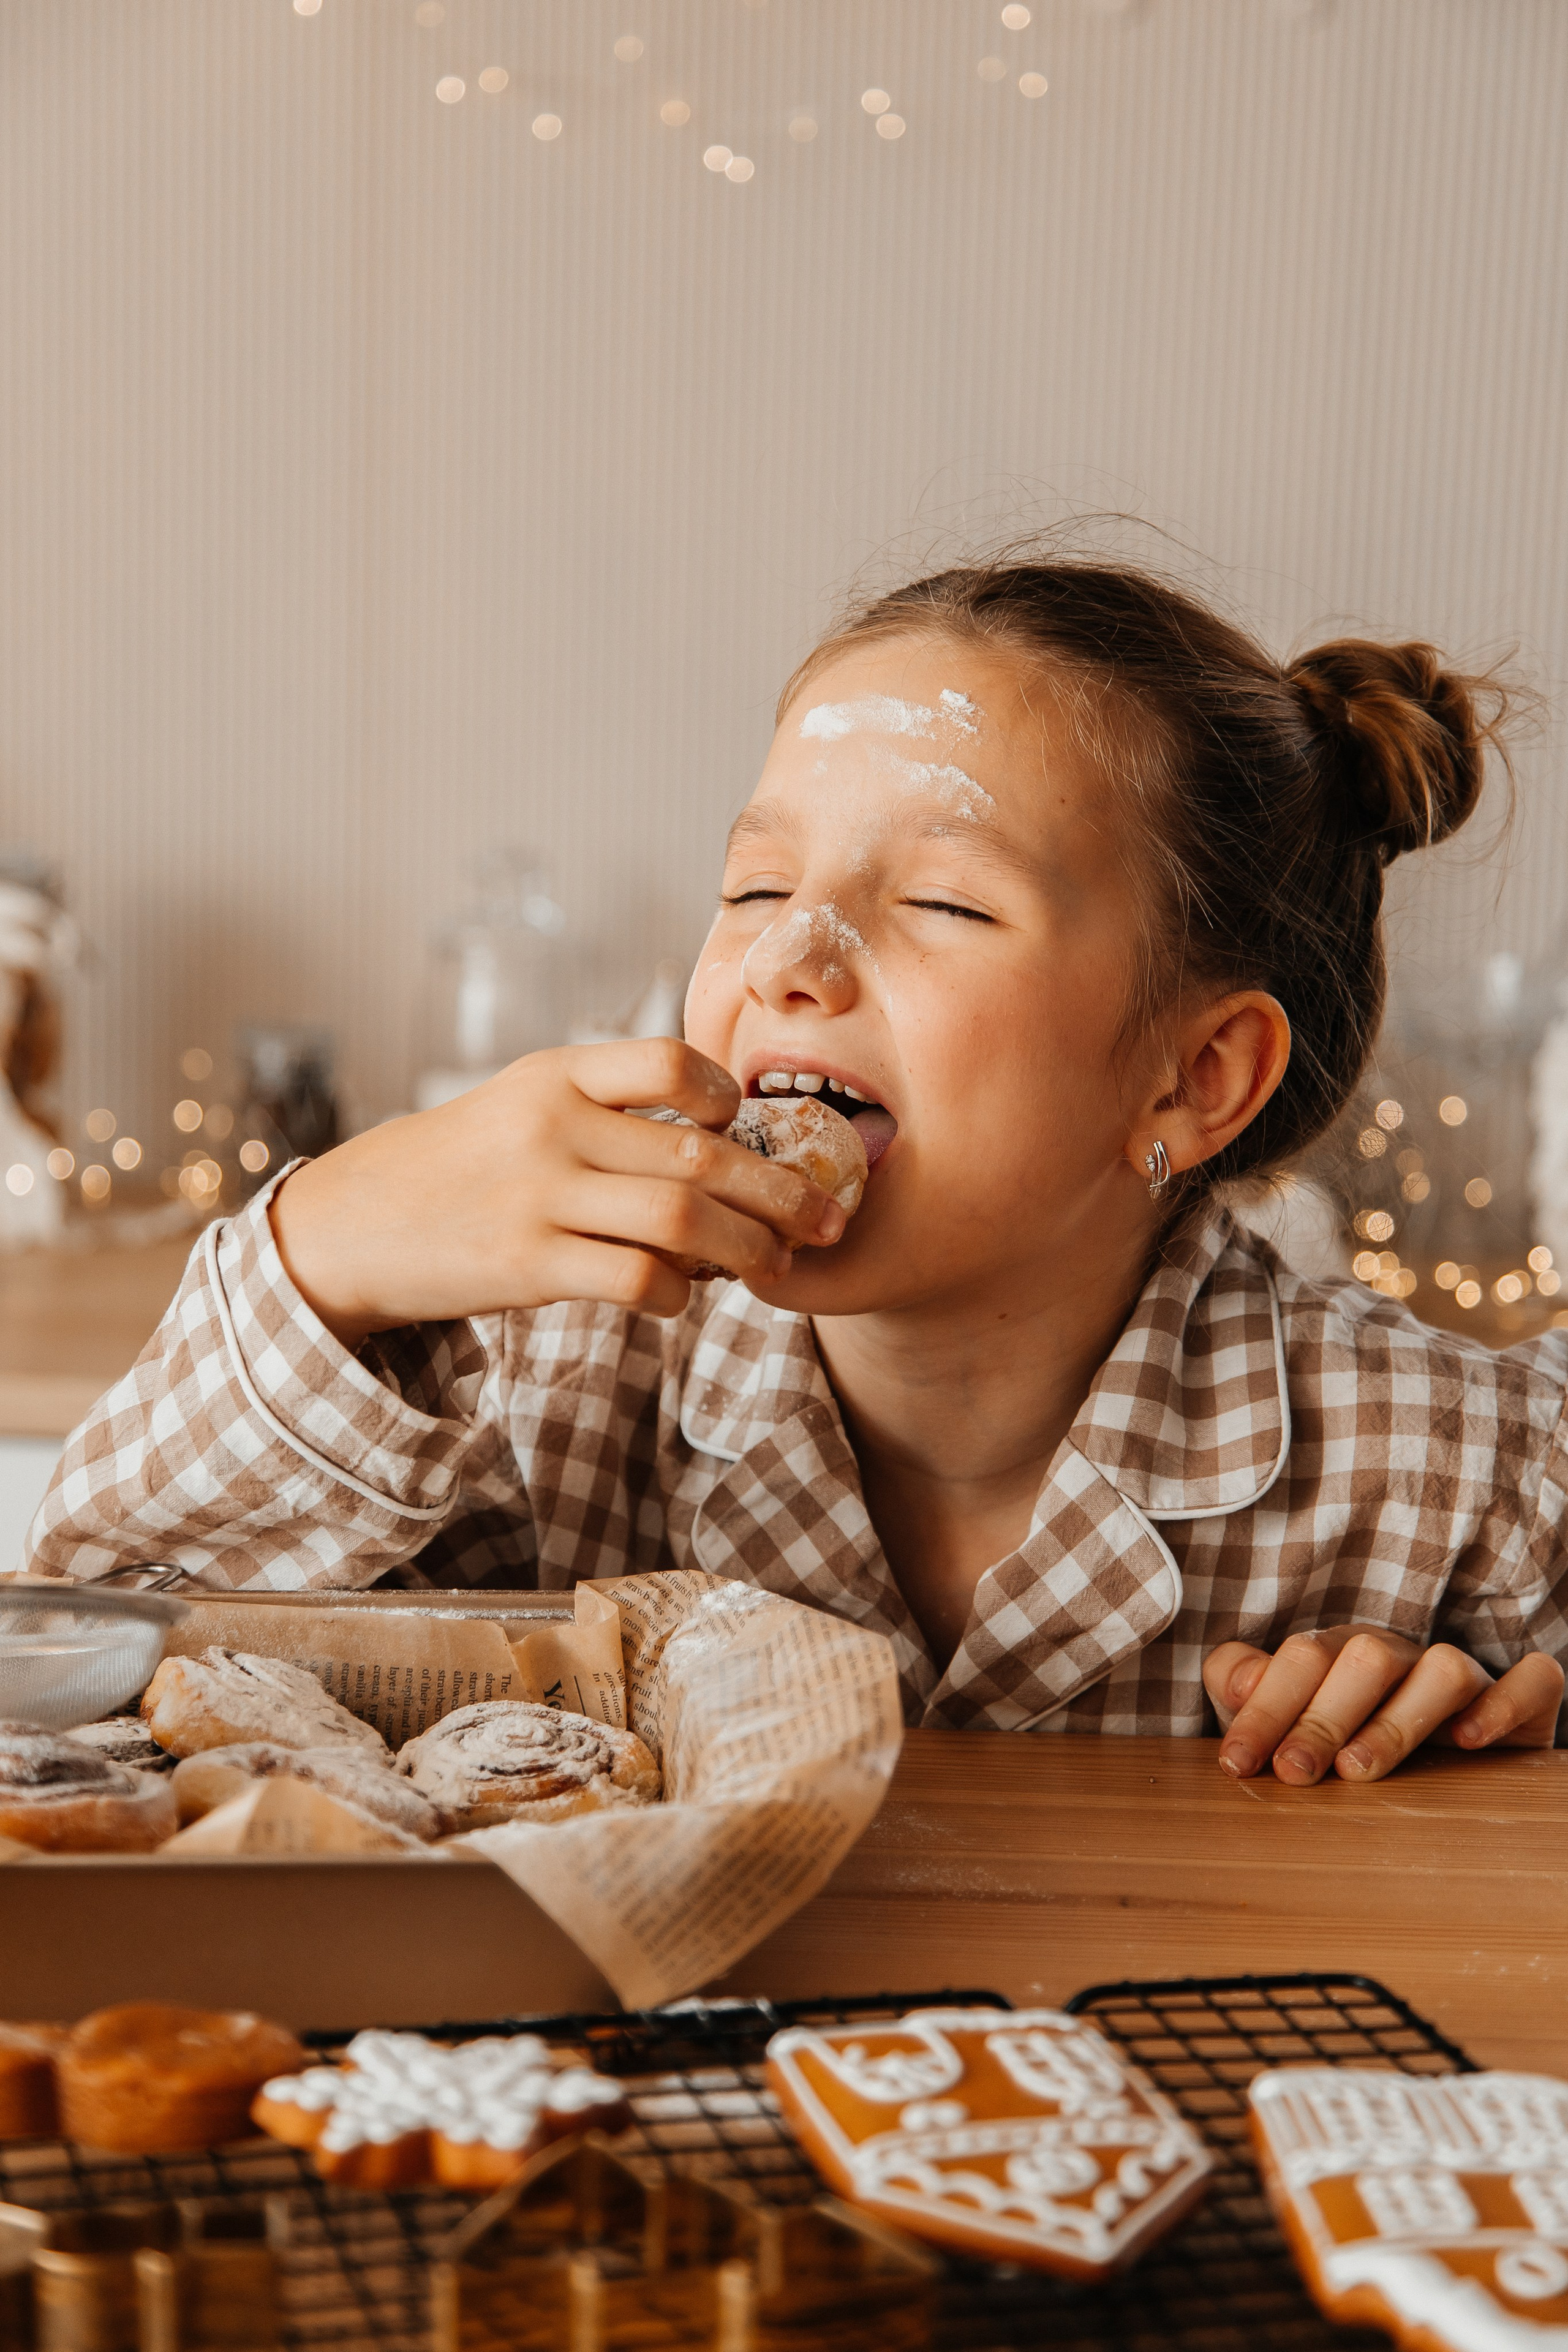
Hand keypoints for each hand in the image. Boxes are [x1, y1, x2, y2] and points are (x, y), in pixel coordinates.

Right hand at [267, 1039, 845, 1346]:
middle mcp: (552, 1125)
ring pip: (683, 1218)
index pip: (670, 1062)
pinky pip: (635, 1278)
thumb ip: (601, 1113)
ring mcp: (539, 1195)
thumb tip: (714, 1152)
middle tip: (825, 1219)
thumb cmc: (454, 1168)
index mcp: (555, 1074)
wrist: (349, 1224)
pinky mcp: (526, 1264)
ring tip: (773, 1265)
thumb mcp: (518, 1109)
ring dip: (747, 1249)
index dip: (728, 1096)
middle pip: (701, 1154)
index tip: (751, 1127)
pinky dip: (676, 1294)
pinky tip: (680, 1298)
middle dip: (781, 1191)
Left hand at [1203, 1624, 1563, 1785]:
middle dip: (1322, 1716)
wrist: (1447, 1751)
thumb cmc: (1349, 1732)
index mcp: (1341, 1653)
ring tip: (1360, 1770)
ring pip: (1443, 1668)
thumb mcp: (1289, 1712)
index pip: (1300, 1659)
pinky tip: (1470, 1741)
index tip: (1238, 1763)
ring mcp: (1463, 1675)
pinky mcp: (1522, 1701)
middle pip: (1364, 1657)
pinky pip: (1532, 1682)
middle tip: (1293, 1771)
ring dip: (1399, 1719)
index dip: (1264, 1708)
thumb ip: (1250, 1688)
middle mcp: (1402, 1657)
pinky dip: (1505, 1703)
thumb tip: (1235, 1680)